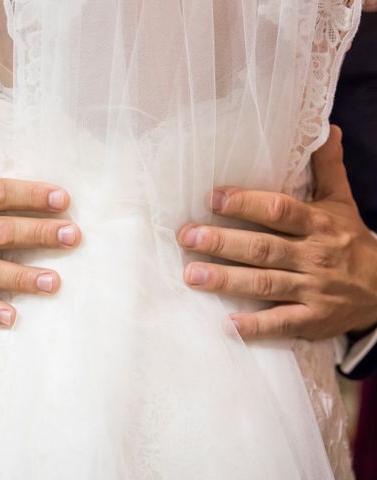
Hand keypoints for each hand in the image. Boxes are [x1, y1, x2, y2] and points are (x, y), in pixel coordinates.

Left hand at [177, 126, 376, 339]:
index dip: (245, 203)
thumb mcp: (342, 201)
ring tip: (191, 275)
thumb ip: (328, 167)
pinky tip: (227, 325)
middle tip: (186, 237)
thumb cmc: (350, 240)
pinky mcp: (314, 320)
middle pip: (264, 247)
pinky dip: (255, 326)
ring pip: (266, 284)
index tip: (212, 198)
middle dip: (222, 242)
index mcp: (318, 223)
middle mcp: (314, 255)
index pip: (279, 210)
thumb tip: (328, 128)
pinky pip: (282, 324)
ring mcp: (314, 290)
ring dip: (227, 280)